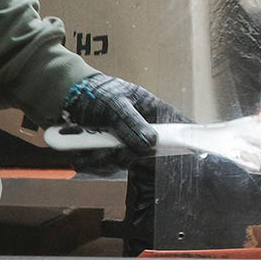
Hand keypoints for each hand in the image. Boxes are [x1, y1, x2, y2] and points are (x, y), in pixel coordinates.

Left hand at [62, 74, 191, 155]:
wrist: (72, 96)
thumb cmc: (101, 92)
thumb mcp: (117, 103)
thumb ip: (132, 123)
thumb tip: (151, 143)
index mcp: (154, 112)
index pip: (177, 128)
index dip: (184, 142)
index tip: (188, 155)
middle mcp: (144, 131)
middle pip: (148, 154)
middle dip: (125, 156)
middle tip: (112, 152)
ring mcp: (127, 143)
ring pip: (124, 163)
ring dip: (103, 161)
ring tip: (86, 152)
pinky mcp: (111, 153)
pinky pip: (107, 167)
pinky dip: (92, 164)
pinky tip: (81, 156)